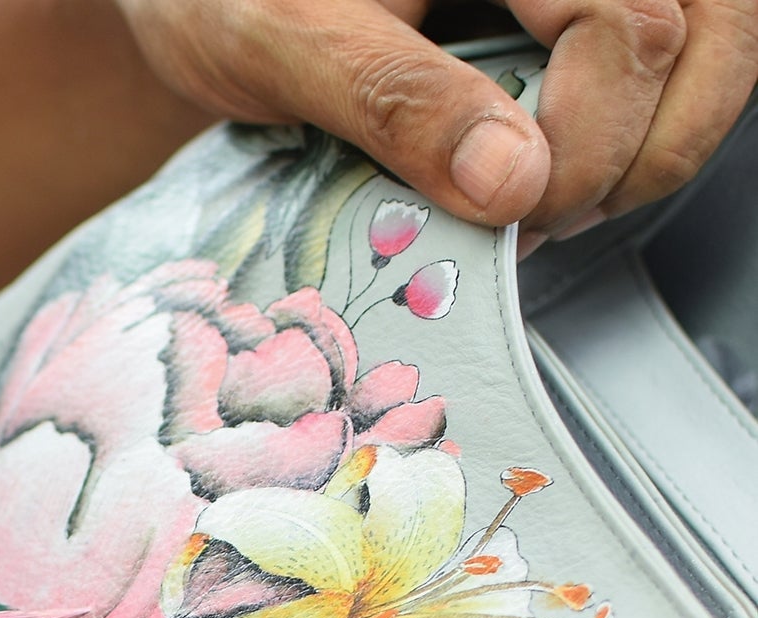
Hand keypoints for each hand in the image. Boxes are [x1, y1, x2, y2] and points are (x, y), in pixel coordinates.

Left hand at [115, 0, 757, 236]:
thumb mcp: (284, 42)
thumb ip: (396, 101)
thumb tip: (512, 182)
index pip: (632, 21)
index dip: (591, 143)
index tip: (513, 216)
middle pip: (700, 29)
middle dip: (635, 152)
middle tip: (536, 221)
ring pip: (709, 39)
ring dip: (651, 143)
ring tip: (550, 204)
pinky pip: (666, 52)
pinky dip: (632, 126)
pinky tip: (553, 171)